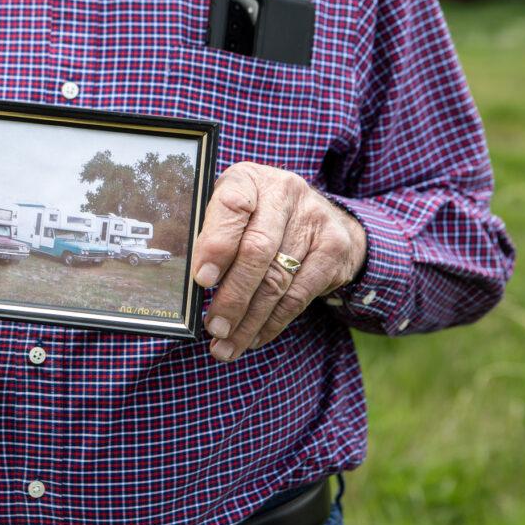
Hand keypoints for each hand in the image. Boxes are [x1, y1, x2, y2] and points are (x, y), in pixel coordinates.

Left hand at [192, 163, 366, 360]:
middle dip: (232, 297)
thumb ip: (211, 235)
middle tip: (214, 327)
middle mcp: (284, 192)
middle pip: (257, 251)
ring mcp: (313, 219)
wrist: (321, 215)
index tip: (202, 280)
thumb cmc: (257, 216)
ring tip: (227, 345)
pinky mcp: (334, 248)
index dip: (216, 245)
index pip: (232, 207)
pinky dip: (273, 322)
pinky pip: (299, 295)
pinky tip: (255, 337)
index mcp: (248, 178)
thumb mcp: (232, 211)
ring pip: (277, 280)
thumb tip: (190, 283)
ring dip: (249, 321)